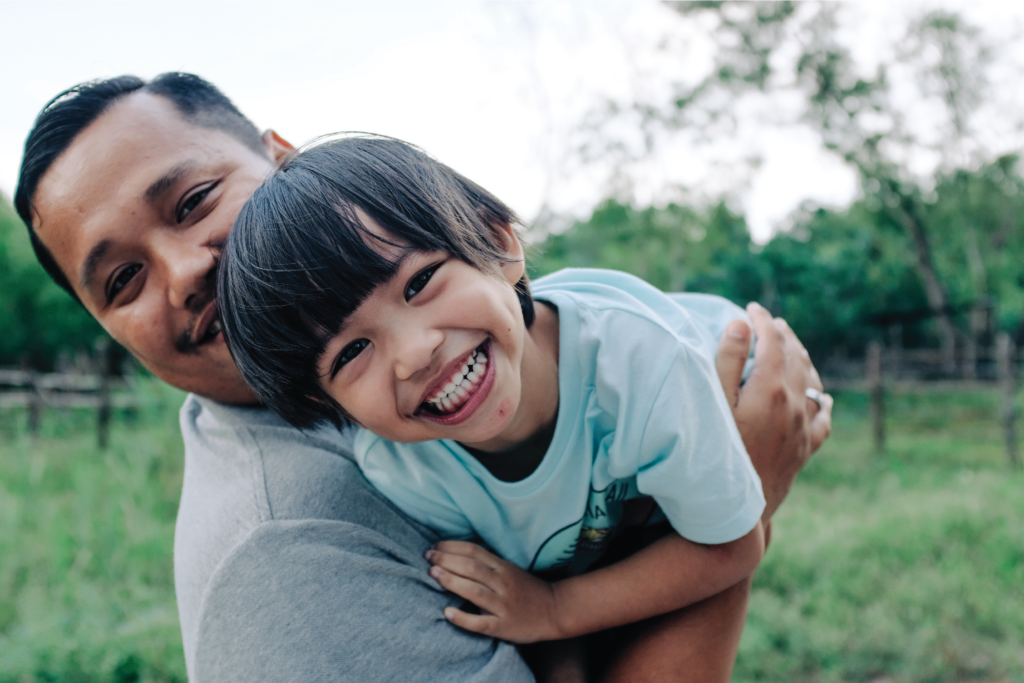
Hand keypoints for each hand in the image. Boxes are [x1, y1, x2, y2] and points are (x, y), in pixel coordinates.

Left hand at [426, 540, 562, 643]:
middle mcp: (502, 583)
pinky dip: (463, 618)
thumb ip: (486, 562)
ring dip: (451, 581)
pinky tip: (447, 612)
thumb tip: (455, 554)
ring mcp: (503, 605)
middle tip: (428, 558)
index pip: (474, 552)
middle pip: (471, 568)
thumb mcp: (509, 569)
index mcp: (503, 567)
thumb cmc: (526, 589)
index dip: (451, 547)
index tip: (434, 547)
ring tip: (432, 574)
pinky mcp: (503, 626)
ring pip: (474, 591)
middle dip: (447, 560)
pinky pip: (481, 622)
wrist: (554, 610)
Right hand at [714, 303, 832, 520]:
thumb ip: (727, 361)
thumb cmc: (717, 453)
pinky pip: (822, 419)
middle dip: (783, 334)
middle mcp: (794, 405)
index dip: (762, 320)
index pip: (773, 341)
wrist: (738, 509)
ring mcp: (802, 428)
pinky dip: (821, 401)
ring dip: (803, 359)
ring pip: (812, 383)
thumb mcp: (713, 404)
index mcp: (771, 389)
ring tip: (792, 347)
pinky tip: (821, 397)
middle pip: (796, 357)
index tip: (751, 308)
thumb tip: (741, 324)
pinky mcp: (805, 449)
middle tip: (769, 322)